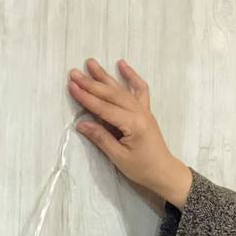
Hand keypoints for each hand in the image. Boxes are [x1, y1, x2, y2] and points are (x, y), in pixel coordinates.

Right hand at [67, 58, 192, 206]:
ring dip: (105, 76)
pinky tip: (122, 64)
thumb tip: (81, 124)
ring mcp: (144, 110)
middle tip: (74, 73)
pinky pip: (139, 89)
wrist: (164, 171)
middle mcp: (139, 112)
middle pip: (111, 95)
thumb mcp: (119, 157)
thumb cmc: (142, 169)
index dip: (86, 98)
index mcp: (133, 124)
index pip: (104, 108)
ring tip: (91, 63)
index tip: (71, 86)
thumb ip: (101, 138)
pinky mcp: (145, 110)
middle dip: (91, 83)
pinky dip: (131, 76)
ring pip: (122, 89)